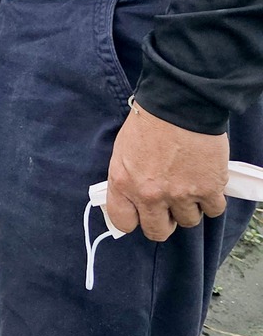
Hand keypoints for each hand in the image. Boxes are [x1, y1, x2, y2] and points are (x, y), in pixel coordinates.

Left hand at [104, 103, 229, 240]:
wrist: (179, 103)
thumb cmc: (149, 122)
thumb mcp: (122, 152)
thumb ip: (125, 180)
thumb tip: (131, 201)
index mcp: (123, 183)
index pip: (123, 223)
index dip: (134, 219)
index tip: (141, 213)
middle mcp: (150, 195)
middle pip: (158, 232)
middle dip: (164, 221)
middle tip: (169, 206)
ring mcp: (180, 195)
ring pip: (188, 221)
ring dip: (190, 206)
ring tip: (189, 185)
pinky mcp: (208, 189)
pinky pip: (213, 210)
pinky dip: (212, 199)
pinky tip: (206, 182)